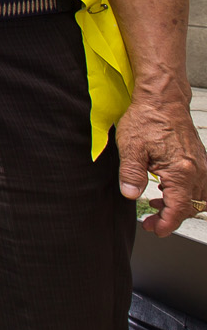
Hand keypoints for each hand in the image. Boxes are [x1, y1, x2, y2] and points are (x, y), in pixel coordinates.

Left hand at [117, 84, 206, 235]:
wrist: (162, 99)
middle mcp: (196, 170)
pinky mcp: (199, 159)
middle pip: (192, 207)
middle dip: (172, 218)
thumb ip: (131, 174)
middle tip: (151, 221)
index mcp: (181, 171)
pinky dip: (186, 193)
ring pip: (199, 198)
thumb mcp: (131, 147)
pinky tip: (166, 190)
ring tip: (156, 206)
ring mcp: (201, 165)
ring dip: (180, 206)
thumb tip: (130, 195)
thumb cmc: (147, 118)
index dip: (167, 224)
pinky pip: (200, 185)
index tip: (155, 229)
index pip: (180, 208)